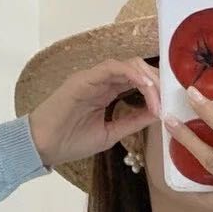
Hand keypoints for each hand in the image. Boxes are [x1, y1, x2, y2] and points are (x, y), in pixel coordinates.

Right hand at [27, 57, 161, 168]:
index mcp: (107, 93)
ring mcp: (93, 77)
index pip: (137, 81)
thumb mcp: (111, 134)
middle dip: (156, 81)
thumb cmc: (71, 142)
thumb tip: (157, 113)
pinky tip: (145, 88)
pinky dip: (132, 75)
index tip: (169, 105)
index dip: (156, 89)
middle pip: (137, 69)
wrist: (43, 147)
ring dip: (147, 78)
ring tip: (159, 95)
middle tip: (169, 97)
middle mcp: (102, 81)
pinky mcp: (84, 78)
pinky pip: (112, 68)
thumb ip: (132, 121)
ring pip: (128, 65)